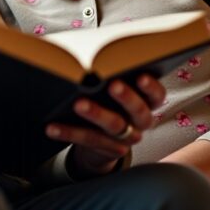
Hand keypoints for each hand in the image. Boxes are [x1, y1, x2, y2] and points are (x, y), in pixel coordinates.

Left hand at [47, 74, 165, 176]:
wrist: (104, 141)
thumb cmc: (109, 103)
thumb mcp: (117, 92)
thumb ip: (115, 78)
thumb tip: (91, 60)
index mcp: (147, 103)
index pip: (157, 95)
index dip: (151, 87)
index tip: (141, 76)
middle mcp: (141, 122)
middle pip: (138, 111)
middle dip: (126, 97)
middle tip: (112, 84)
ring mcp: (125, 138)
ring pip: (113, 126)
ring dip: (96, 114)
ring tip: (79, 103)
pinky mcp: (106, 149)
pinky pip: (88, 140)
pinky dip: (69, 132)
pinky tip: (53, 127)